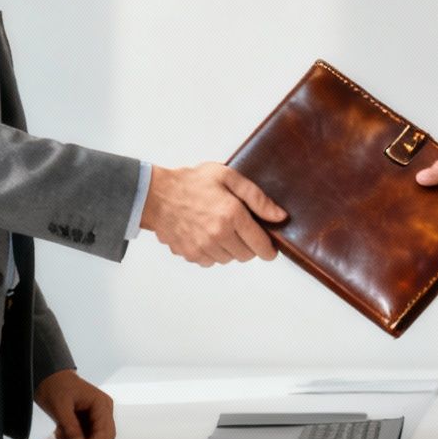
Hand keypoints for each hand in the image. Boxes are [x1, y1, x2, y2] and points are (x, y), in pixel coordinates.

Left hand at [35, 369, 115, 438]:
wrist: (49, 378)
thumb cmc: (56, 385)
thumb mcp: (60, 407)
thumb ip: (71, 427)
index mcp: (101, 403)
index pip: (106, 431)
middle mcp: (102, 410)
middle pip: (103, 437)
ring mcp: (96, 415)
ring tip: (61, 433)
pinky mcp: (88, 419)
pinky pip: (85, 435)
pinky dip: (74, 438)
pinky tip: (62, 430)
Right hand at [140, 163, 285, 265]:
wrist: (157, 195)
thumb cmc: (192, 182)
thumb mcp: (228, 177)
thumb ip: (257, 198)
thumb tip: (280, 217)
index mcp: (231, 214)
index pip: (261, 245)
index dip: (269, 249)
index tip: (270, 248)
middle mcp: (218, 234)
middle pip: (246, 255)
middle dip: (248, 245)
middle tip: (240, 230)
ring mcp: (203, 247)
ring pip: (229, 259)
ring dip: (230, 249)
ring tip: (221, 229)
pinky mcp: (191, 254)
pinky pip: (211, 261)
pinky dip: (213, 252)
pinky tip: (206, 235)